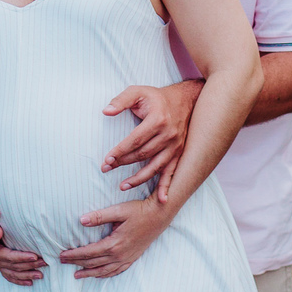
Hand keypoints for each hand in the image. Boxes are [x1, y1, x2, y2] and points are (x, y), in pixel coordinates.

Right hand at [0, 243, 47, 286]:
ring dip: (28, 274)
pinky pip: (9, 277)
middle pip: (14, 265)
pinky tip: (30, 282)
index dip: (22, 257)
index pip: (10, 256)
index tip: (35, 255)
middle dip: (31, 264)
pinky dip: (20, 281)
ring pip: (14, 273)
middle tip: (45, 261)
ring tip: (41, 275)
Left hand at [58, 197, 170, 277]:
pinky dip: (105, 274)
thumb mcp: (119, 210)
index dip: (74, 255)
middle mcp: (119, 255)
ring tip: (76, 275)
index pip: (89, 252)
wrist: (159, 216)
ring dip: (89, 273)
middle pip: (93, 263)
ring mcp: (126, 258)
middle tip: (62, 263)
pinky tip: (99, 275)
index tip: (61, 255)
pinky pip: (116, 271)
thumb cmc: (139, 211)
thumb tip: (81, 220)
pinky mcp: (132, 258)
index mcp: (114, 244)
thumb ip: (99, 216)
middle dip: (77, 263)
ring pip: (103, 271)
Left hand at [101, 81, 199, 201]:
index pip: (135, 140)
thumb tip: (106, 111)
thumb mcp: (138, 91)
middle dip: (123, 163)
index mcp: (157, 119)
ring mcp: (175, 145)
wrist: (185, 100)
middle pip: (142, 154)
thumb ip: (121, 100)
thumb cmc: (156, 97)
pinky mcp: (179, 153)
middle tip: (106, 168)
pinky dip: (166, 186)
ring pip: (155, 166)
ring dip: (138, 178)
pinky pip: (172, 172)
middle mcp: (168, 135)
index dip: (120, 151)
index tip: (107, 159)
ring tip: (123, 186)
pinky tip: (161, 200)